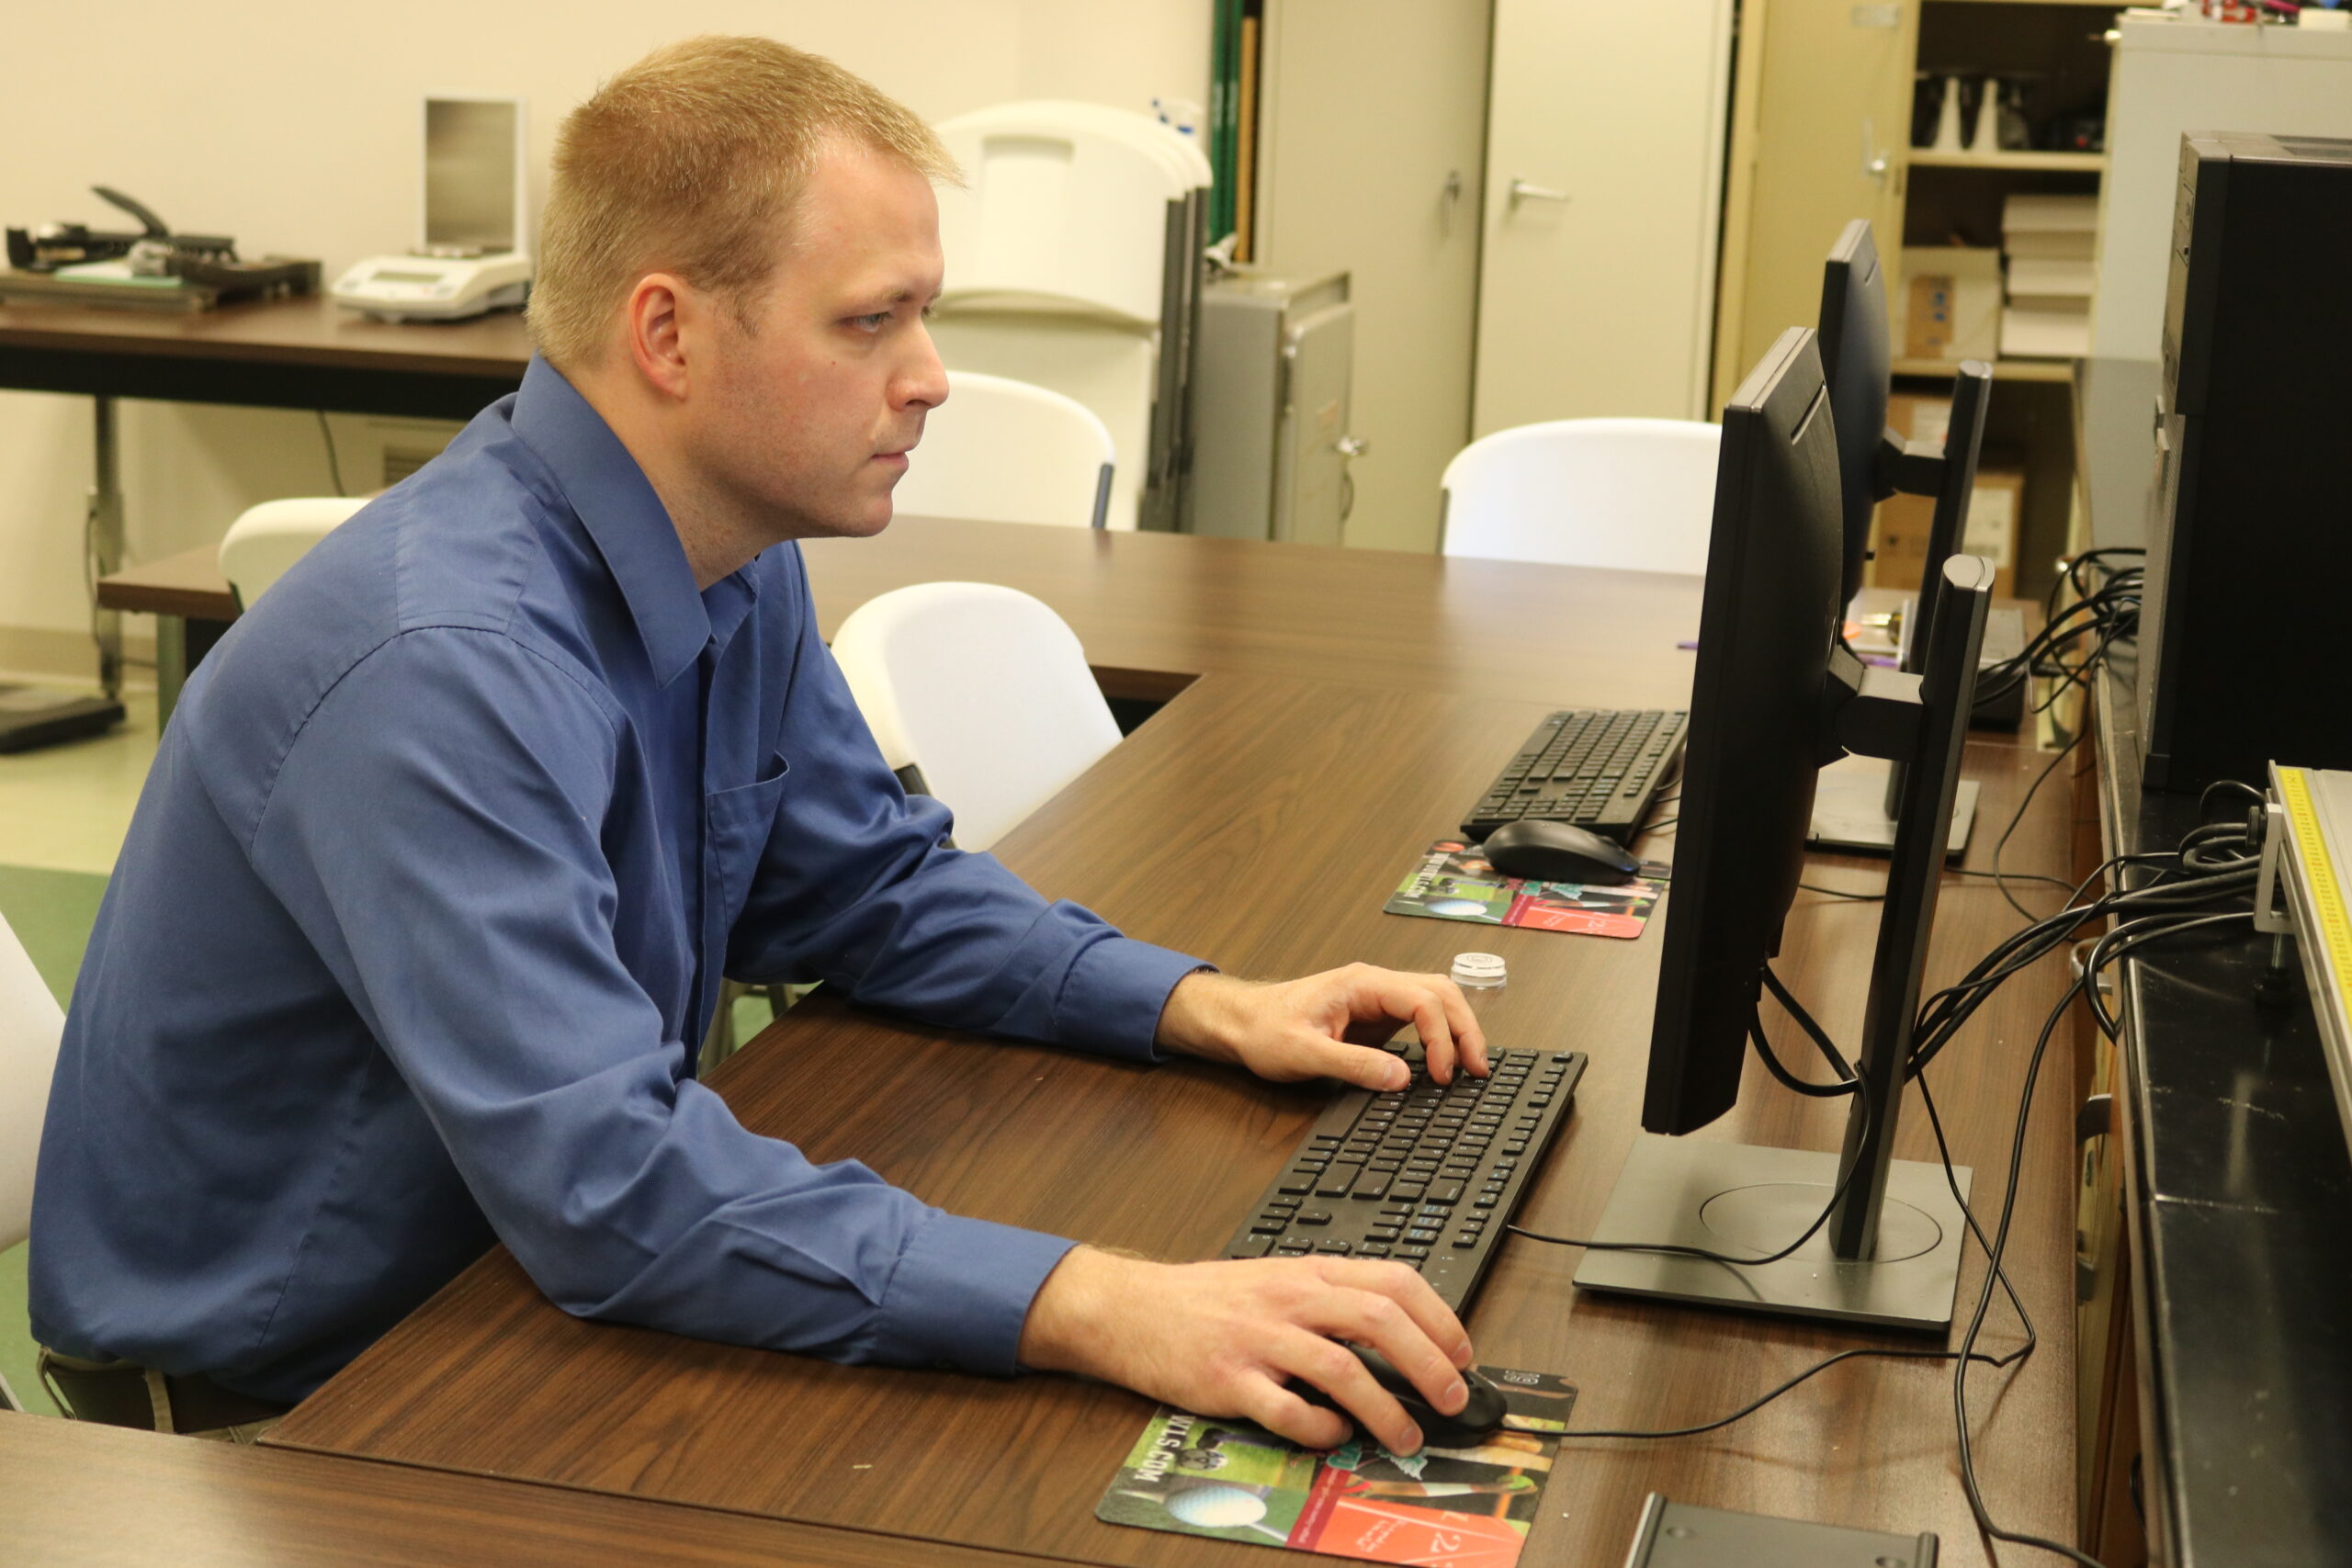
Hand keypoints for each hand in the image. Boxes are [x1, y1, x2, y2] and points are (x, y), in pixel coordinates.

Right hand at [1018, 1246, 1473, 1451]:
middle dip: (1428, 1363)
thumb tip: (1398, 1336)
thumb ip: (1328, 1301)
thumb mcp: (1274, 1280)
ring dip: (1383, 1409)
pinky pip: (1286, 1409)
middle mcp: (1289, 1299)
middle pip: (1378, 1319)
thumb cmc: (1206, 1300)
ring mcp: (1259, 1338)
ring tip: (1404, 1437)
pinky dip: (1318, 1428)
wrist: (1130, 1308)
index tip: (1462, 1353)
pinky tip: (1330, 1435)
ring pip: (1341, 1367)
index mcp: (1307, 1272)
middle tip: (1451, 1399)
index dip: (1439, 1317)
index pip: (1392, 1280)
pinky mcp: (1228, 1378)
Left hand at [1155, 965, 1487, 1090]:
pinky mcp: (1376, 1018)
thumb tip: (1402, 1077)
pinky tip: (1446, 1062)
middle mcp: (1375, 985)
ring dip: (1458, 1030)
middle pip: (1440, 993)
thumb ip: (1353, 1064)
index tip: (1440, 1075)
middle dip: (1465, 1029)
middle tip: (1477, 1070)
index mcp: (1361, 984)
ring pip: (1436, 1001)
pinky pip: (1421, 1019)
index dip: (1441, 1037)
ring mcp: (1378, 1000)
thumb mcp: (1304, 1053)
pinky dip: (1441, 1037)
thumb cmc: (1264, 1030)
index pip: (1422, 999)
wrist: (1241, 1023)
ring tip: (1471, 1067)